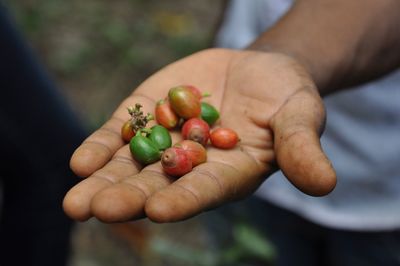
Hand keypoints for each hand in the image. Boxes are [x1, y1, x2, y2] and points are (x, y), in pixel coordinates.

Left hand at [63, 48, 335, 222]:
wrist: (258, 71)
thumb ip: (303, 147)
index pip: (205, 191)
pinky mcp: (149, 113)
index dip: (184, 200)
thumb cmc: (286, 97)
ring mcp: (166, 139)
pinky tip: (81, 161)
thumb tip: (325, 184)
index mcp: (230, 173)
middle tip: (95, 211)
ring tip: (75, 202)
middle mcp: (193, 164)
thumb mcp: (301, 115)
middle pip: (158, 186)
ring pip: (131, 166)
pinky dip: (102, 146)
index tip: (158, 211)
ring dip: (103, 181)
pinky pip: (122, 133)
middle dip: (128, 198)